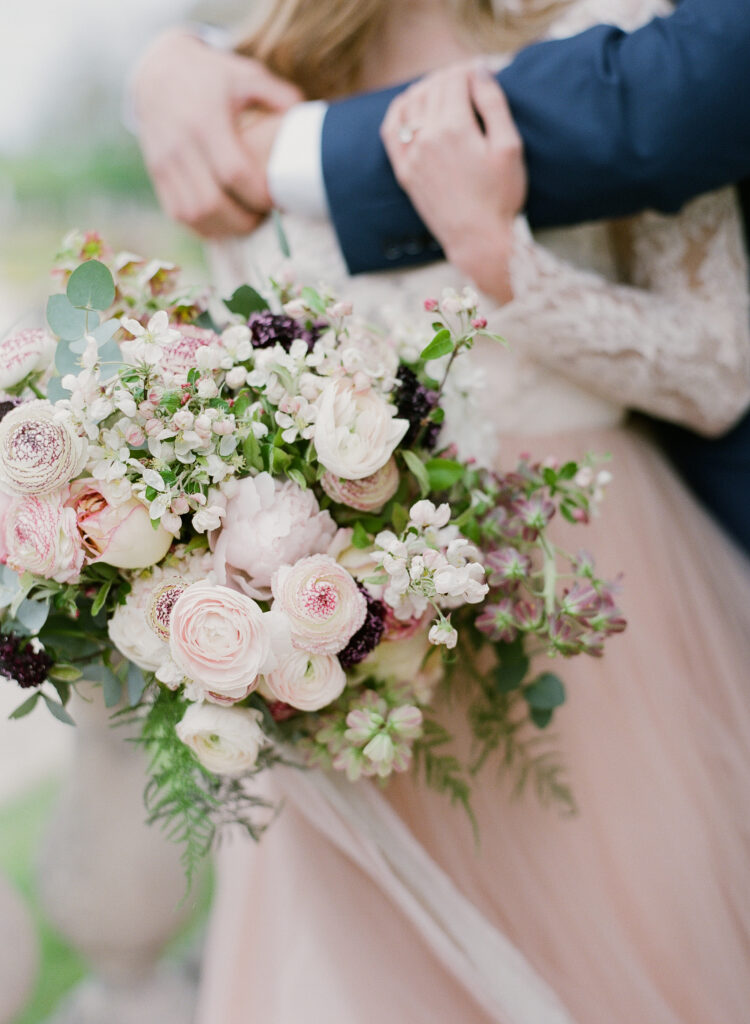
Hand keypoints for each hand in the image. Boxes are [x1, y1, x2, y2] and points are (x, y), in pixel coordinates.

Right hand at [132, 29, 302, 237]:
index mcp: (205, 121)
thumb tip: (307, 120)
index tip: (280, 199)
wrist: (158, 71)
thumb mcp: (247, 75)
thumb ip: (280, 96)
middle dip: (245, 219)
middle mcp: (180, 145)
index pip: (234, 172)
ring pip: (194, 215)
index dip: (260, 195)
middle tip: (266, 216)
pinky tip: (225, 221)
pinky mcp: (157, 174)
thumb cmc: (213, 76)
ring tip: (248, 221)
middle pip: (212, 202)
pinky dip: (205, 226)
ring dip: (225, 228)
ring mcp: (164, 162)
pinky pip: (179, 214)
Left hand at [381, 64, 526, 300]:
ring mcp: (412, 156)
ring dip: (426, 89)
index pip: (454, 79)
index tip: (482, 73)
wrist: (479, 241)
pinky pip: (391, 131)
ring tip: (444, 90)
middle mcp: (427, 138)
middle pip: (433, 88)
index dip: (469, 70)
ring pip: (410, 103)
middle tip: (467, 80)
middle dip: (450, 77)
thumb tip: (479, 71)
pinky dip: (399, 111)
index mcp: (455, 128)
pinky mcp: (405, 172)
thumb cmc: (501, 197)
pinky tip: (411, 106)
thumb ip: (494, 104)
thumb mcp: (509, 147)